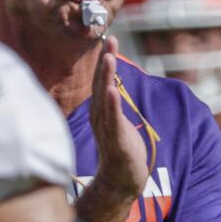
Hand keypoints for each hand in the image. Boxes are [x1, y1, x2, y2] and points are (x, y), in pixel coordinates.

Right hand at [89, 35, 148, 200]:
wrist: (120, 181)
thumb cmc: (120, 150)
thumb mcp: (117, 121)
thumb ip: (113, 104)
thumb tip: (112, 85)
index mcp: (101, 111)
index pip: (101, 81)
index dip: (105, 60)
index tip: (109, 40)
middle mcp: (100, 117)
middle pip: (100, 84)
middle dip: (105, 62)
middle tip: (108, 40)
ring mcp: (107, 128)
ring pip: (105, 99)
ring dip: (105, 78)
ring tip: (108, 58)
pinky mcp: (117, 141)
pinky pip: (113, 120)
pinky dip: (112, 104)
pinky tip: (111, 90)